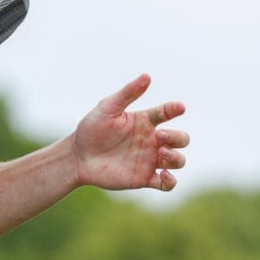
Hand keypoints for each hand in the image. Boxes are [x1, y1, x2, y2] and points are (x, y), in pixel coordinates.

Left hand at [72, 73, 188, 191]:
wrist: (78, 156)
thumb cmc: (91, 128)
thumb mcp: (108, 107)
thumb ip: (128, 93)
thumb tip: (147, 76)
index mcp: (144, 121)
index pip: (167, 113)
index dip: (175, 109)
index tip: (178, 107)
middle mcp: (150, 140)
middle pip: (181, 139)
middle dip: (177, 137)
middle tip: (159, 136)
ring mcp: (149, 160)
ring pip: (178, 160)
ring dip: (176, 157)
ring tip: (161, 153)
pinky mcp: (144, 178)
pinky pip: (168, 184)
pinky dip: (172, 181)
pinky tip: (164, 174)